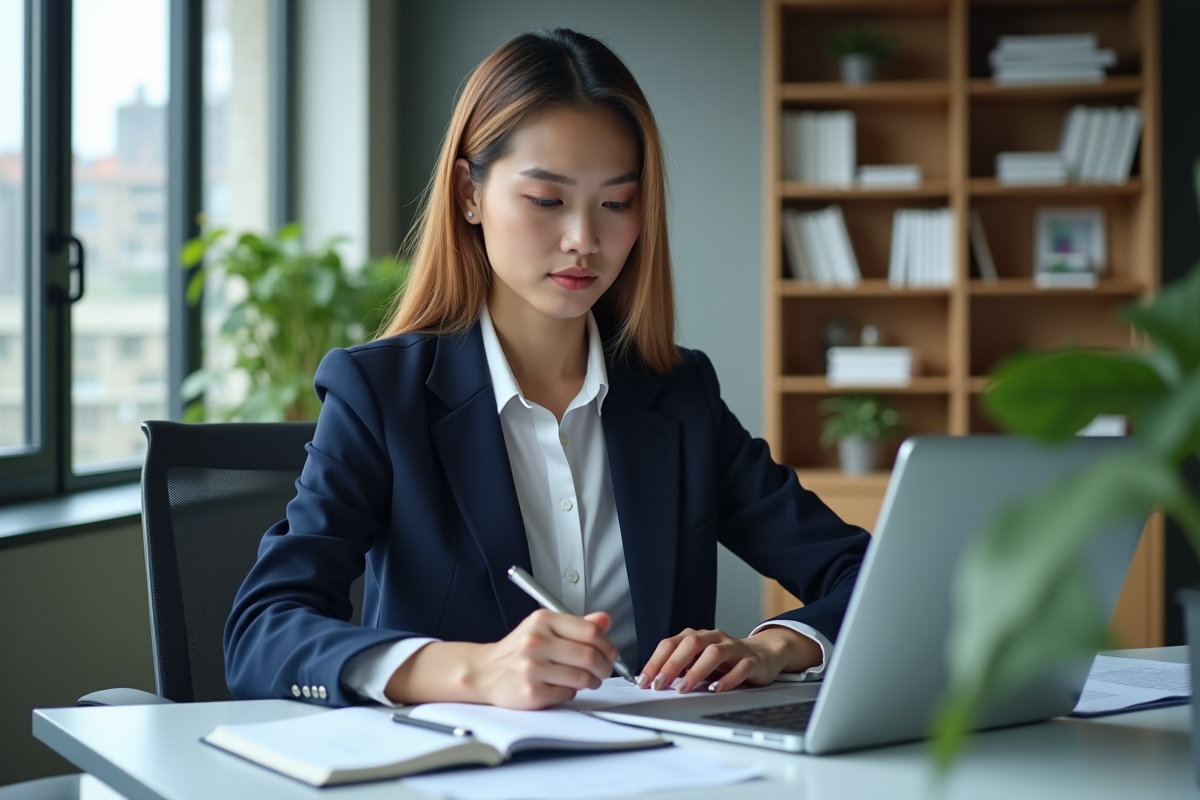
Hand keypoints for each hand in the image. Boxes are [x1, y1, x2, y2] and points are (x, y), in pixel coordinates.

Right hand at [464, 609, 617, 708]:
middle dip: (604, 667)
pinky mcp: (531, 693)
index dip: (607, 644)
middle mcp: (536, 642)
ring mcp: (532, 668)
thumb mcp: (544, 628)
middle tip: (604, 671)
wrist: (485, 672)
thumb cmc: (519, 650)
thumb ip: (576, 625)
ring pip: (582, 678)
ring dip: (591, 682)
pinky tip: (561, 686)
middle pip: (589, 656)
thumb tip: (605, 619)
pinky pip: (567, 694)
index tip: (611, 653)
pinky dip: (571, 692)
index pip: (589, 631)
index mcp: (543, 620)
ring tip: (587, 680)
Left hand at [637, 627, 821, 693]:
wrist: (762, 655)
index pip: (671, 644)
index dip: (655, 661)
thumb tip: (652, 682)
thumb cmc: (724, 661)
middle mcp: (713, 638)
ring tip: (683, 687)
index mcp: (696, 637)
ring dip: (696, 670)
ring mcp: (733, 647)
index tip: (644, 681)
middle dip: (672, 664)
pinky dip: (727, 678)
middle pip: (690, 644)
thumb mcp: (698, 662)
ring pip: (713, 653)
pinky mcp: (751, 660)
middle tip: (659, 684)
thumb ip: (679, 668)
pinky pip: (739, 667)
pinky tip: (716, 689)